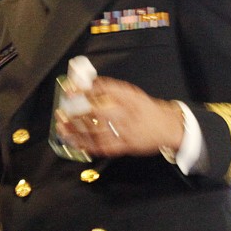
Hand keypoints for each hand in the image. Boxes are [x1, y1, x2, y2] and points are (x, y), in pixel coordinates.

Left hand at [54, 76, 182, 158]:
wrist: (169, 126)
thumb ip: (111, 89)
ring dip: (77, 130)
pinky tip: (74, 142)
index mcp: (131, 97)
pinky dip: (87, 145)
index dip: (85, 90)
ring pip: (98, 131)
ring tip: (62, 126)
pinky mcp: (126, 145)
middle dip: (78, 111)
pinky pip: (103, 146)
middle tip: (63, 110)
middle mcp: (129, 113)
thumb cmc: (147, 110)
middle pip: (100, 111)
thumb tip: (88, 84)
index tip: (70, 89)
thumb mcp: (133, 94)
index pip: (106, 90)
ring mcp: (127, 131)